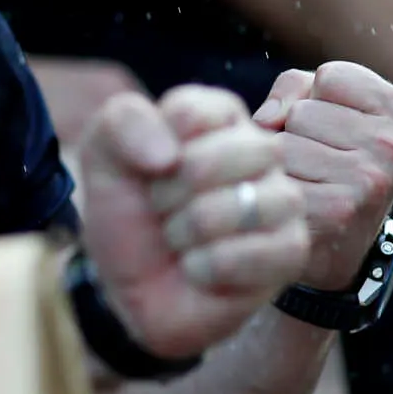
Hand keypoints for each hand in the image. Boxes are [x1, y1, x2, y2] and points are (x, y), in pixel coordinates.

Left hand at [79, 87, 309, 358]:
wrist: (129, 282)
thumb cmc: (127, 210)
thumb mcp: (103, 154)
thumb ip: (124, 122)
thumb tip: (169, 157)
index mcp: (219, 116)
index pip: (191, 111)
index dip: (152, 148)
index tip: (147, 168)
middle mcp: (261, 151)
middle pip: (223, 155)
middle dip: (170, 192)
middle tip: (162, 208)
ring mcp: (282, 201)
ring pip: (240, 206)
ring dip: (187, 230)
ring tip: (179, 238)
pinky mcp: (289, 251)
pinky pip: (249, 254)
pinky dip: (205, 266)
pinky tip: (197, 268)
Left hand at [253, 62, 392, 290]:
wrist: (334, 243)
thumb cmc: (325, 159)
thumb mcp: (324, 107)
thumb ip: (295, 87)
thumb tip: (267, 122)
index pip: (331, 76)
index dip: (315, 99)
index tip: (332, 129)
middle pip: (302, 111)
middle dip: (295, 134)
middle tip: (317, 165)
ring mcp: (371, 179)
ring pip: (283, 143)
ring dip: (281, 162)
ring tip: (306, 183)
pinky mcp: (338, 209)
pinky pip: (276, 176)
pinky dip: (272, 188)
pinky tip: (296, 205)